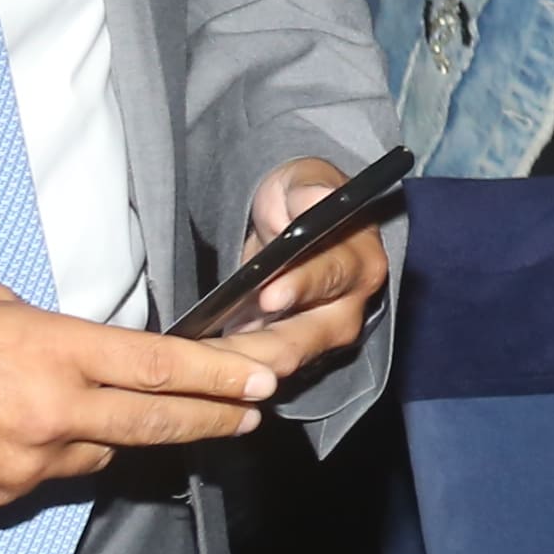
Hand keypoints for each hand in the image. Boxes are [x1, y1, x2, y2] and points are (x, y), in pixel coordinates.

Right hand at [0, 283, 282, 510]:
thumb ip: (47, 328)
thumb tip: (80, 345)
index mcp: (53, 351)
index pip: (157, 366)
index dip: (216, 375)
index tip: (259, 380)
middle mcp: (53, 411)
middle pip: (155, 421)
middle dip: (213, 418)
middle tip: (251, 416)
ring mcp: (30, 461)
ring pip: (104, 451)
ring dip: (121, 435)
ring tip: (129, 416)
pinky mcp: (5, 496)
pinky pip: (55, 475)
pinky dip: (60, 455)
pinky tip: (37, 435)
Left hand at [217, 154, 391, 374]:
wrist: (296, 227)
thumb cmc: (300, 201)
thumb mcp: (302, 180)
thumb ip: (308, 188)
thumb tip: (318, 195)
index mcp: (359, 262)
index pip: (330, 277)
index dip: (300, 286)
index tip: (268, 295)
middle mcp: (347, 309)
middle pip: (301, 340)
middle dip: (256, 348)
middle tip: (211, 352)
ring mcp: (318, 341)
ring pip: (277, 364)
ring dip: (235, 368)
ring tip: (194, 363)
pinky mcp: (291, 358)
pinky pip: (259, 372)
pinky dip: (229, 373)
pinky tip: (196, 368)